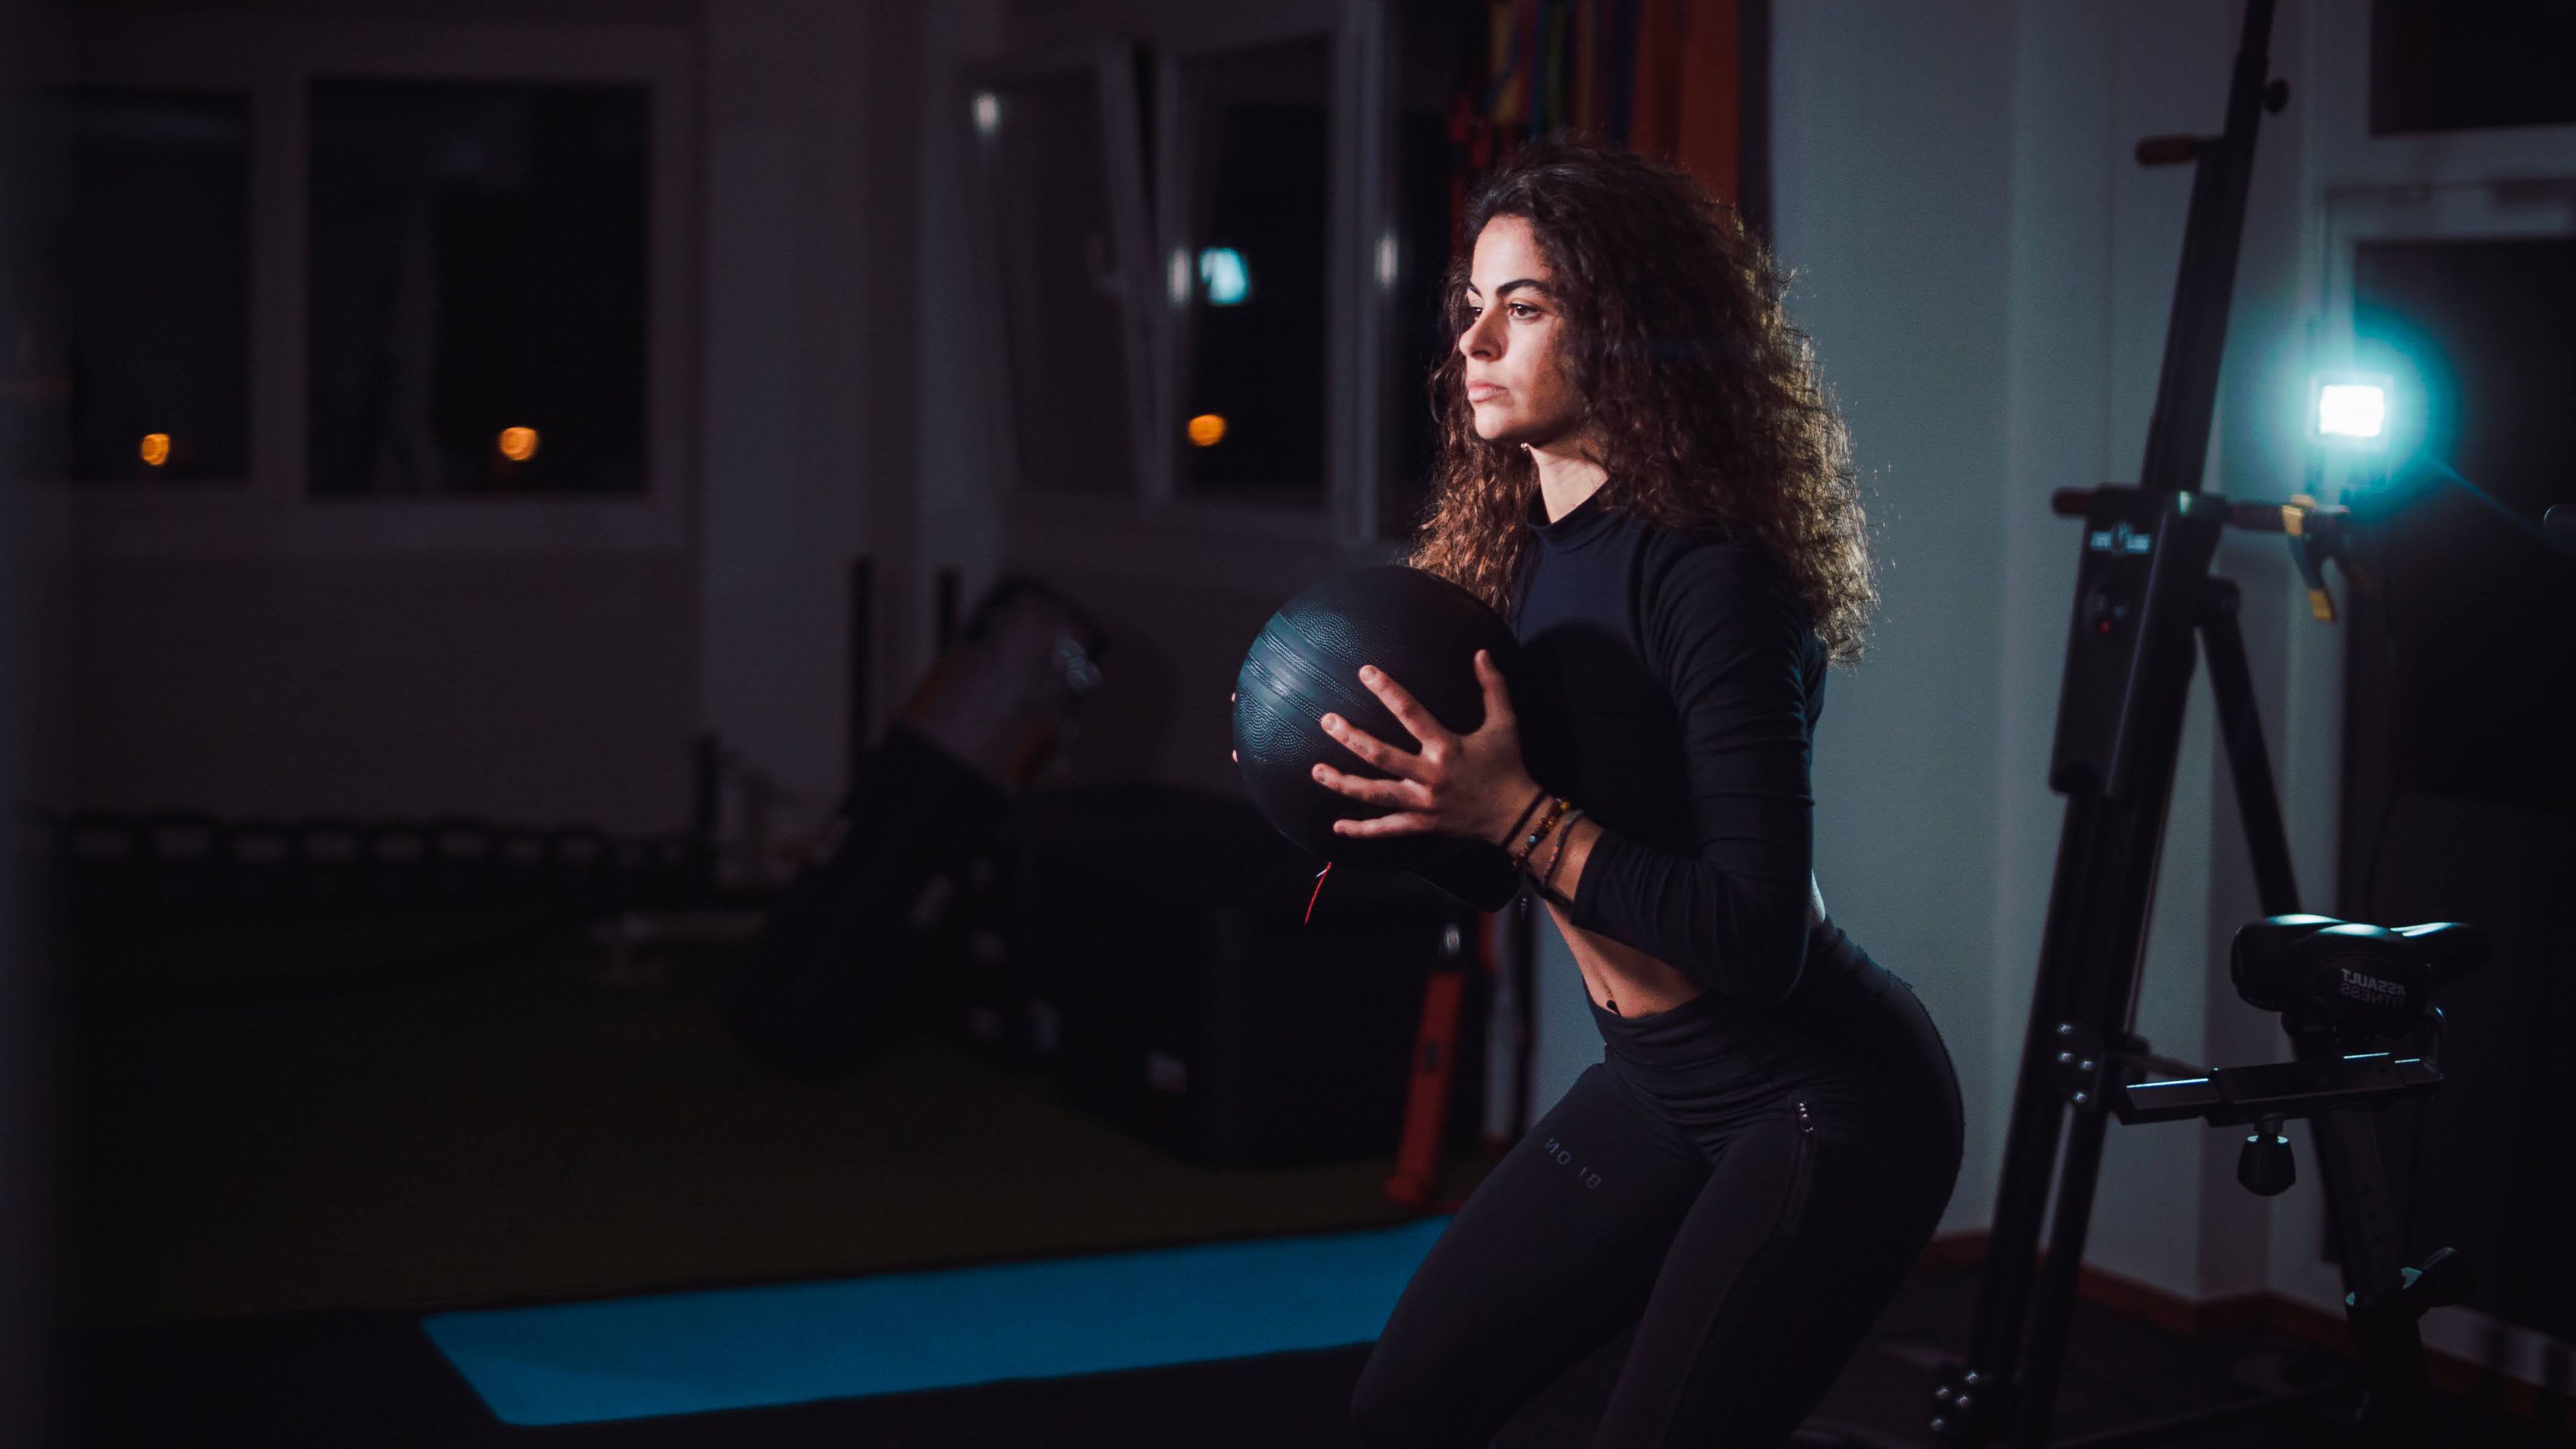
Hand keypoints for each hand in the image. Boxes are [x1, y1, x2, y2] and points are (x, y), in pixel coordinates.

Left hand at [1310, 651, 1536, 845]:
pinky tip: (1338, 827)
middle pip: (1380, 755)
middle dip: (1350, 737)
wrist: (1516, 815)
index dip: (1387, 690)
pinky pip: (1387, 829)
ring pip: (1375, 794)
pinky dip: (1362, 830)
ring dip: (1343, 783)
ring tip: (1316, 771)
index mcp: (1447, 747)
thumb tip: (1481, 653)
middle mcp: (1430, 775)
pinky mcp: (1422, 824)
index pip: (1410, 713)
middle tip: (1326, 721)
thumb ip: (1493, 687)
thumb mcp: (1506, 723)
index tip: (1364, 672)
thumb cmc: (1508, 765)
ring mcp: (1423, 803)